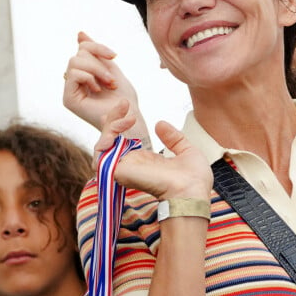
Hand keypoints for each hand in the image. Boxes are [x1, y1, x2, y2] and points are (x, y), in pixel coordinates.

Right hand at [63, 31, 151, 146]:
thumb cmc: (124, 98)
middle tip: (112, 79)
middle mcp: (74, 82)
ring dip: (96, 70)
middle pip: (78, 54)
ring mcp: (70, 91)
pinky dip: (89, 77)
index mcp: (84, 73)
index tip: (114, 56)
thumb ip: (95, 53)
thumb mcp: (111, 69)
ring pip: (74, 62)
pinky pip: (73, 74)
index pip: (82, 48)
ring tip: (108, 84)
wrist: (130, 119)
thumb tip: (79, 33)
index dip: (98, 47)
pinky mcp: (69, 100)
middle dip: (98, 62)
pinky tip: (98, 89)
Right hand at [95, 100, 212, 200]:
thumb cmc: (194, 179)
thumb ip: (173, 138)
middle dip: (112, 120)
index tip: (128, 107)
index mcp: (145, 161)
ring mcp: (124, 168)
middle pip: (109, 141)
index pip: (123, 142)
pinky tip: (120, 125)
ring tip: (125, 114)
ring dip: (109, 125)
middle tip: (124, 104)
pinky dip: (106, 135)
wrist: (193, 191)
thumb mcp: (186, 151)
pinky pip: (101, 153)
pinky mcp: (118, 171)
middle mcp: (132, 164)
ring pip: (102, 145)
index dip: (120, 124)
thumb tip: (159, 124)